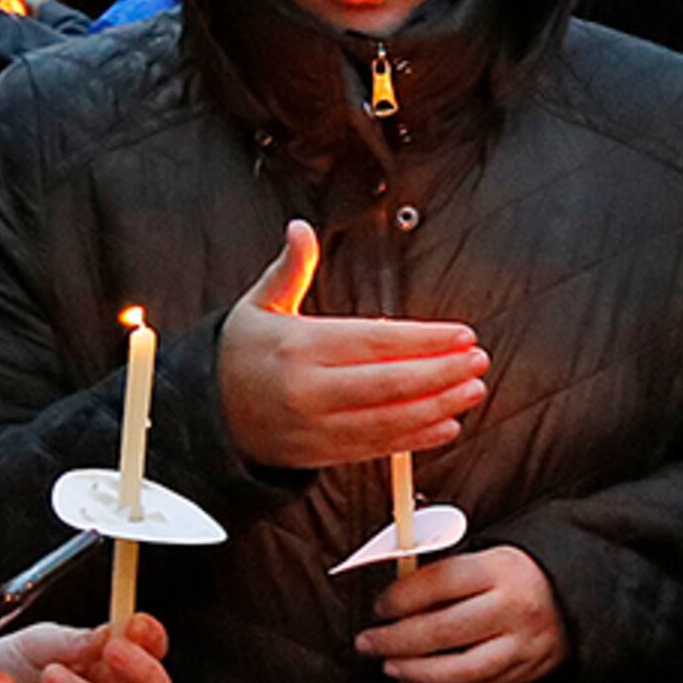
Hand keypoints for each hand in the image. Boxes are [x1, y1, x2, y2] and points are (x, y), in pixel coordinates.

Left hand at [0, 615, 173, 682]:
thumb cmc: (12, 673)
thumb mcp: (36, 644)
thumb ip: (71, 641)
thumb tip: (107, 635)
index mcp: (113, 667)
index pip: (151, 652)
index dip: (151, 638)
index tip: (135, 621)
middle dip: (141, 670)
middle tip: (112, 650)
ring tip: (50, 675)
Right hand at [217, 220, 487, 470]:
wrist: (204, 418)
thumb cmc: (239, 355)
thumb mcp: (258, 305)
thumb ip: (290, 269)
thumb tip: (300, 229)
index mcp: (300, 346)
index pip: (375, 341)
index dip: (424, 340)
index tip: (461, 335)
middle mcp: (310, 389)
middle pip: (389, 382)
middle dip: (442, 372)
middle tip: (479, 361)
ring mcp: (317, 426)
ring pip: (389, 419)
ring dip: (438, 406)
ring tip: (473, 391)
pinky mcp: (322, 454)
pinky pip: (376, 448)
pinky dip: (415, 439)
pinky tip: (446, 426)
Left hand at [355, 545, 567, 682]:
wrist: (574, 596)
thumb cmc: (514, 575)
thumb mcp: (486, 558)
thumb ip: (443, 577)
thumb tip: (391, 599)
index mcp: (500, 570)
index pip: (441, 583)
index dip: (402, 597)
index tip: (378, 607)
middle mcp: (514, 608)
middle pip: (445, 630)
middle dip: (397, 640)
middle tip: (367, 643)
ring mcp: (522, 645)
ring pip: (460, 669)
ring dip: (416, 672)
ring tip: (388, 667)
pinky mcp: (525, 672)